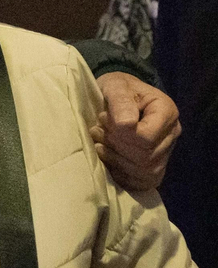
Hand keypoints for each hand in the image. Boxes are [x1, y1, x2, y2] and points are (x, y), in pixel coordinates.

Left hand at [92, 72, 179, 190]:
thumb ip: (120, 100)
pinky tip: (106, 158)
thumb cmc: (116, 90)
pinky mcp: (154, 168)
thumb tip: (126, 124)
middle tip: (96, 130)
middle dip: (114, 145)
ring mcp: (165, 153)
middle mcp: (171, 134)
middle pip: (144, 156)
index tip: (103, 118)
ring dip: (114, 158)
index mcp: (167, 112)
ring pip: (143, 171)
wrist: (115, 98)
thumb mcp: (115, 85)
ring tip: (99, 141)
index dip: (120, 133)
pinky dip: (119, 173)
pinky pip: (140, 182)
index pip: (146, 137)